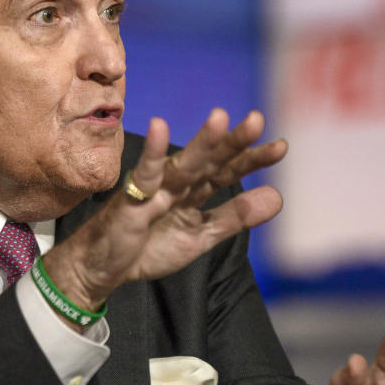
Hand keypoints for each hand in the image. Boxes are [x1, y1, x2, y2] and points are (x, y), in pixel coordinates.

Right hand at [42, 108, 285, 315]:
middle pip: (210, 161)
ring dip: (200, 142)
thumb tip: (279, 197)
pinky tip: (159, 127)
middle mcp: (178, 183)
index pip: (227, 171)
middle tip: (257, 119)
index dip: (252, 159)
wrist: (104, 267)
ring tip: (219, 118)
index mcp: (195, 191)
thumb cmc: (148, 247)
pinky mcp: (132, 197)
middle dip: (233, 142)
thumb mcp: (200, 236)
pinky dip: (152, 153)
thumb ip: (235, 217)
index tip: (281, 147)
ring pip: (183, 164)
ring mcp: (155, 187)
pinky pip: (144, 174)